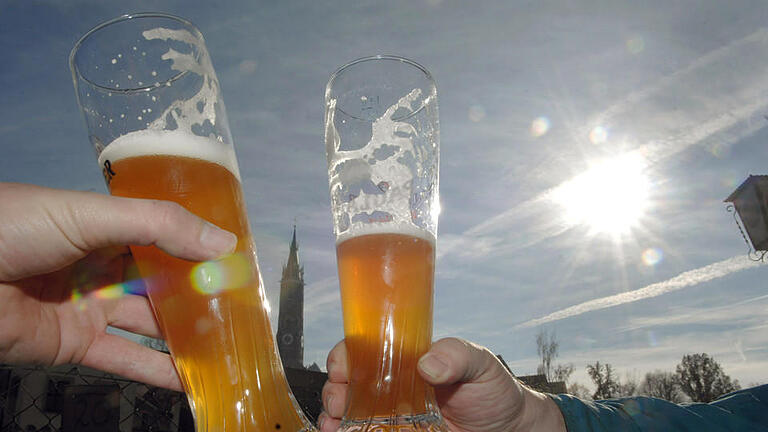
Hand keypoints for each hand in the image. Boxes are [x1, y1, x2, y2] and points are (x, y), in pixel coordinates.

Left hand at [0, 183, 236, 389]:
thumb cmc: (15, 228)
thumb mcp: (90, 213)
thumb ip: (158, 226)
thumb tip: (225, 242)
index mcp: (106, 227)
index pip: (165, 238)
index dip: (201, 249)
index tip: (241, 263)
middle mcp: (103, 266)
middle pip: (161, 283)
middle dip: (200, 295)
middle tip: (244, 309)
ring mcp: (89, 307)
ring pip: (148, 323)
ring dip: (186, 335)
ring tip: (230, 345)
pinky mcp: (74, 346)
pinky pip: (122, 358)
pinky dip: (156, 372)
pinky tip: (191, 380)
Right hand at [319, 338, 565, 431]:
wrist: (508, 430)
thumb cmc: (492, 390)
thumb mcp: (480, 363)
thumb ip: (456, 354)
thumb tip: (427, 362)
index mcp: (406, 360)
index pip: (364, 350)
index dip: (346, 356)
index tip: (342, 368)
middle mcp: (392, 386)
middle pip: (348, 384)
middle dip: (335, 391)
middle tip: (339, 401)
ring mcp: (392, 416)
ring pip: (350, 414)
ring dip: (335, 417)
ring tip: (336, 425)